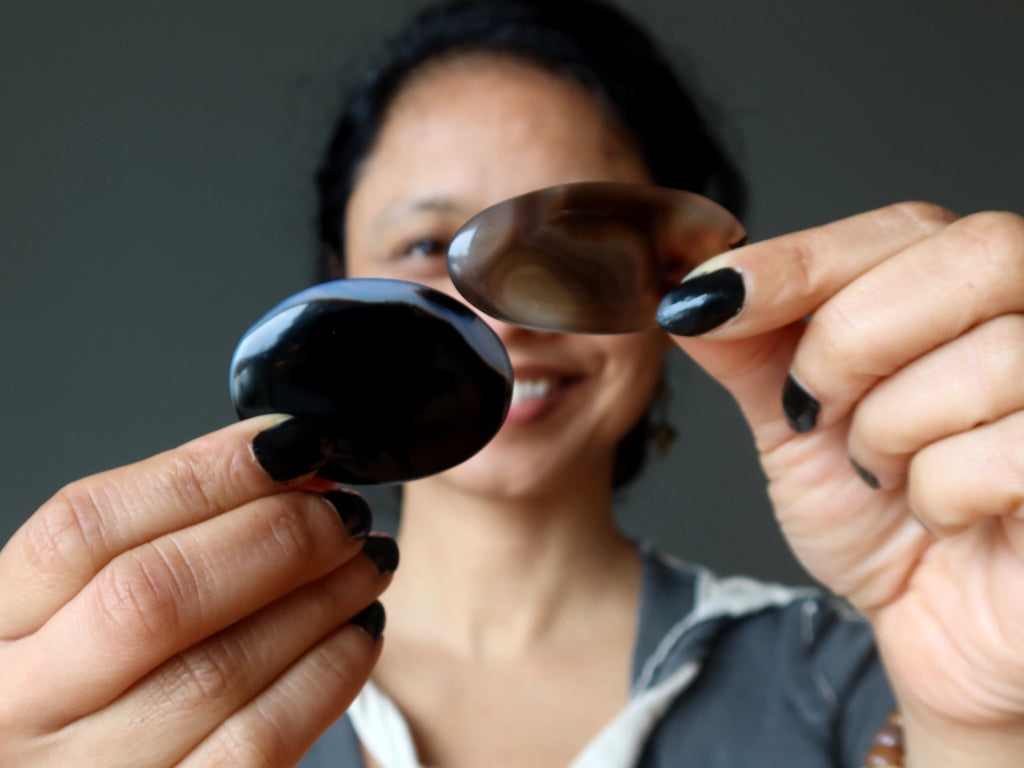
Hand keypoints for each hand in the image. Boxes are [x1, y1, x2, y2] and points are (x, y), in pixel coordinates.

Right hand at [0, 415, 395, 766]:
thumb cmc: (99, 690)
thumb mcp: (82, 609)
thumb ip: (162, 537)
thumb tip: (283, 463)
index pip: (85, 526)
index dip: (204, 473)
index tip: (292, 445)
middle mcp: (22, 708)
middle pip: (154, 595)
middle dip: (275, 536)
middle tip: (343, 515)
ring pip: (220, 669)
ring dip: (320, 599)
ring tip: (366, 563)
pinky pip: (261, 740)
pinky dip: (328, 673)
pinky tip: (358, 633)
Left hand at [658, 203, 1023, 761]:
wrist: (936, 631)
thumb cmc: (881, 524)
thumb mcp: (796, 426)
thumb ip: (753, 351)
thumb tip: (691, 291)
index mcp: (971, 293)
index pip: (904, 228)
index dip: (801, 258)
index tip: (707, 296)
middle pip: (970, 256)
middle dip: (852, 341)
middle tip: (813, 407)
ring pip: (993, 356)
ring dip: (890, 432)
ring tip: (881, 475)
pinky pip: (1013, 451)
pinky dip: (942, 494)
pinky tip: (941, 516)